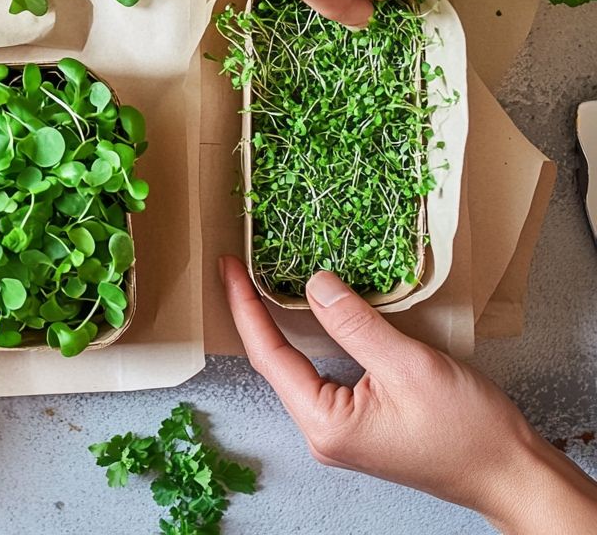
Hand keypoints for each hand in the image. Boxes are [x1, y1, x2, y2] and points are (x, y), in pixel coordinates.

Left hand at [219, 256, 596, 533]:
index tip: (228, 267)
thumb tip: (314, 284)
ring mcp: (339, 431)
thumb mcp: (409, 365)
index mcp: (326, 423)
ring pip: (298, 367)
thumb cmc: (468, 430)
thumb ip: (355, 324)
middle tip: (240, 266)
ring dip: (282, 325)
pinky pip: (322, 374)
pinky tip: (311, 314)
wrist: (510, 473)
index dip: (246, 306)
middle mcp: (323, 432)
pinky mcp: (358, 424)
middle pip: (275, 362)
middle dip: (256, 312)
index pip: (268, 354)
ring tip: (263, 281)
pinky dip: (313, 340)